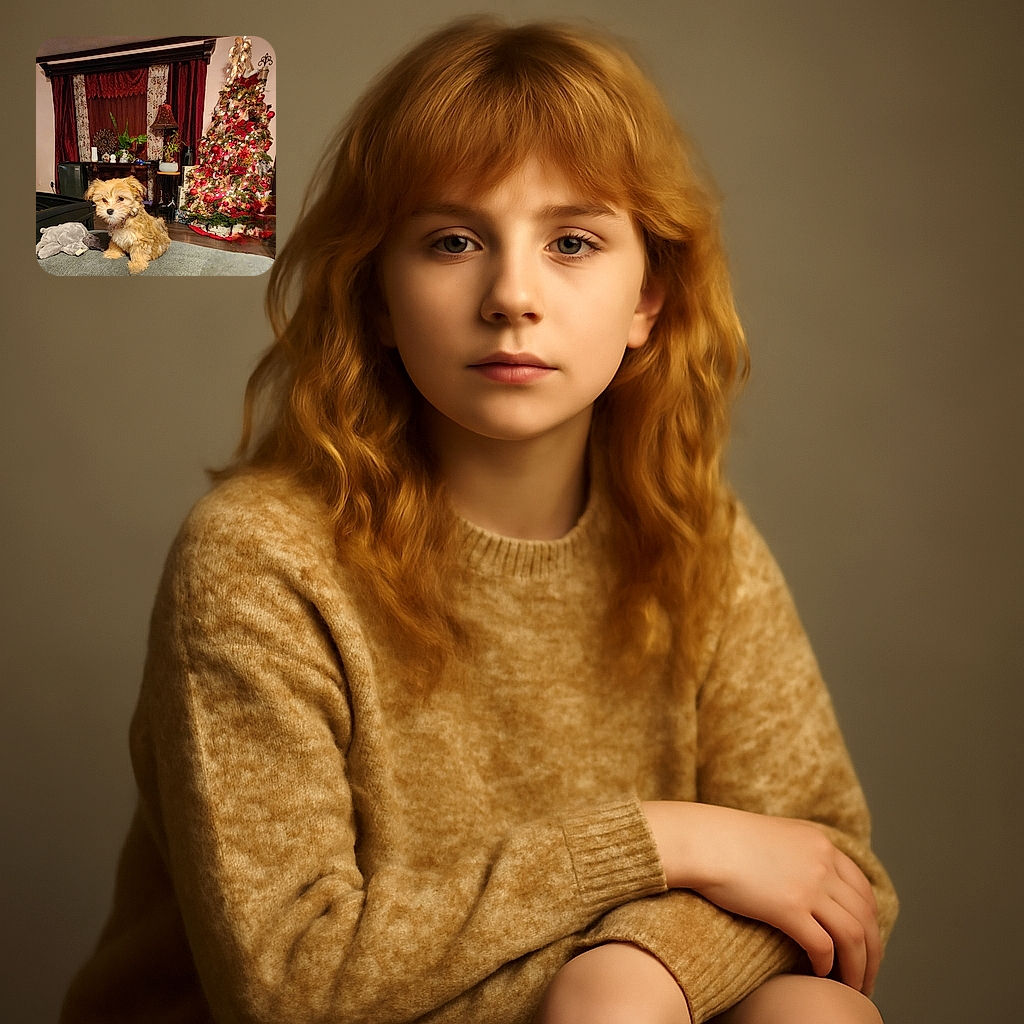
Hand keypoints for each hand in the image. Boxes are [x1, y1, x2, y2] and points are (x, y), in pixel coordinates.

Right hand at [642, 801, 880, 993]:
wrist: (700, 839)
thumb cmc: (724, 839)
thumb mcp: (773, 835)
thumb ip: (796, 853)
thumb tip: (803, 879)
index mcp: (821, 843)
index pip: (864, 890)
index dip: (870, 923)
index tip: (865, 945)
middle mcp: (823, 862)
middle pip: (867, 916)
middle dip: (873, 953)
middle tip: (866, 978)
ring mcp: (809, 884)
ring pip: (854, 936)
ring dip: (858, 968)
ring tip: (851, 988)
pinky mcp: (789, 907)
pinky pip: (823, 946)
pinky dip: (828, 966)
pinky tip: (819, 975)